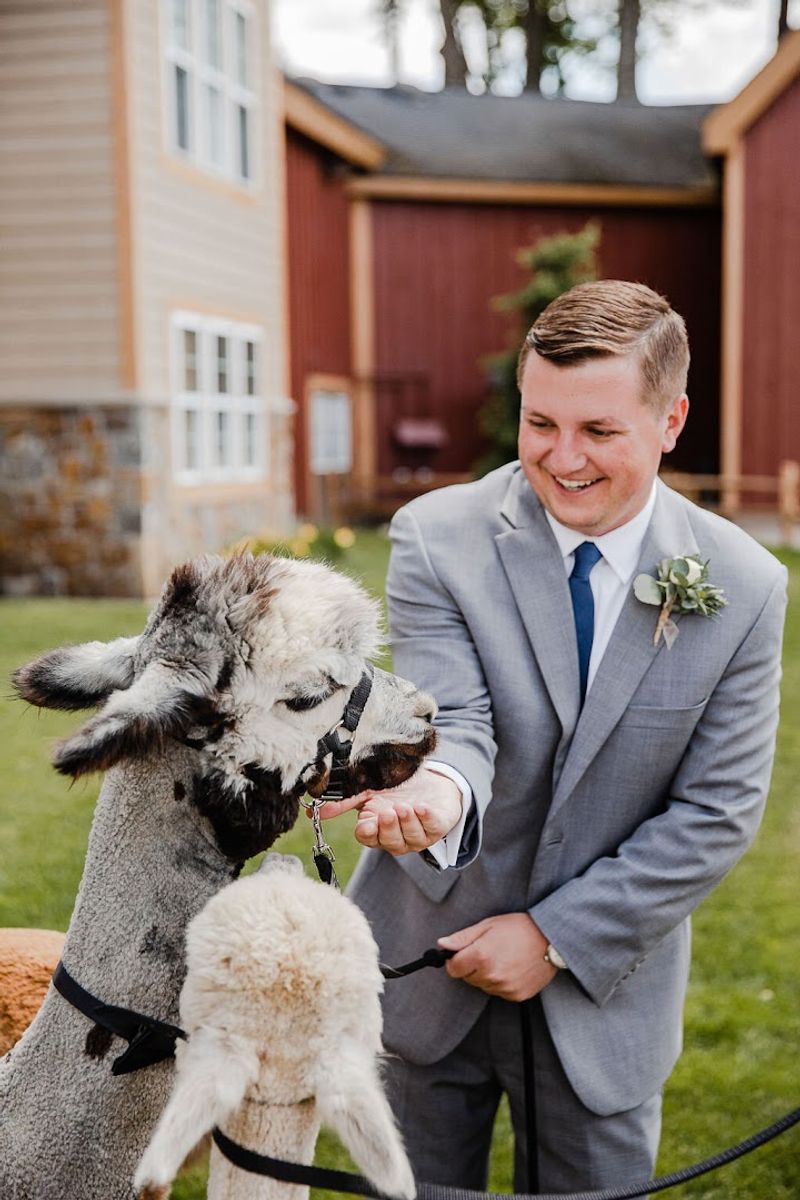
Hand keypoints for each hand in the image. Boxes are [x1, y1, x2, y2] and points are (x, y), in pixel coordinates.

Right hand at [314, 767, 462, 855]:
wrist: (429, 779)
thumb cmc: (395, 787)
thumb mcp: (367, 790)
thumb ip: (344, 801)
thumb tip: (312, 810)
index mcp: (377, 829)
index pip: (368, 838)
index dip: (368, 833)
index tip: (366, 825)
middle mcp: (396, 837)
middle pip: (390, 842)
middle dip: (389, 828)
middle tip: (388, 812)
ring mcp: (418, 835)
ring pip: (411, 839)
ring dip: (407, 822)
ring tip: (406, 806)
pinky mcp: (437, 828)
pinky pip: (433, 828)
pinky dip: (426, 818)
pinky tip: (422, 807)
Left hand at [438, 913, 556, 1001]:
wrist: (551, 939)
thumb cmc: (519, 928)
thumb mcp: (488, 925)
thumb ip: (462, 938)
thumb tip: (441, 945)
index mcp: (481, 956)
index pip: (453, 968)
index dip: (456, 959)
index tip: (463, 952)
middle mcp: (491, 975)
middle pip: (467, 978)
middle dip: (472, 966)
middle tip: (488, 950)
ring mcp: (504, 988)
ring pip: (483, 985)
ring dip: (487, 974)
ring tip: (503, 957)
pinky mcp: (516, 995)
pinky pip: (499, 991)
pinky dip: (501, 982)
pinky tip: (512, 967)